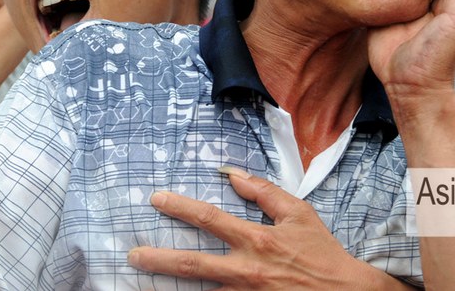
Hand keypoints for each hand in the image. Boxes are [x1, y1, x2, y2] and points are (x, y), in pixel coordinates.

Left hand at [128, 167, 410, 289]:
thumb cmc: (323, 252)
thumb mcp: (299, 214)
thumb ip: (264, 193)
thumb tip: (233, 175)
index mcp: (256, 240)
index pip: (209, 219)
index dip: (180, 207)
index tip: (156, 200)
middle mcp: (246, 270)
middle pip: (193, 264)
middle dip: (159, 259)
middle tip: (132, 255)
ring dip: (169, 289)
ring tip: (143, 285)